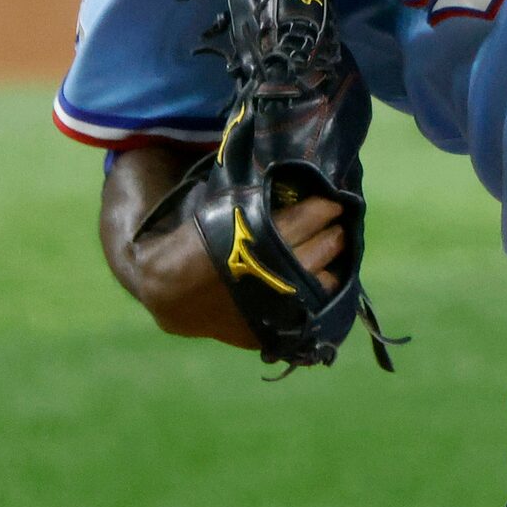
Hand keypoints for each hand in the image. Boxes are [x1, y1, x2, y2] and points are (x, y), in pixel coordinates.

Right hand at [101, 152, 344, 350]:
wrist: (168, 292)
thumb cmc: (197, 242)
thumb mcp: (220, 212)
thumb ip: (255, 201)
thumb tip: (292, 176)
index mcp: (251, 239)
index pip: (302, 220)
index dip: (322, 209)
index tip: (334, 202)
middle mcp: (264, 275)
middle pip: (316, 251)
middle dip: (332, 236)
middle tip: (338, 224)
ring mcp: (267, 307)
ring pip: (317, 284)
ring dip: (330, 264)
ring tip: (335, 248)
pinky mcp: (268, 330)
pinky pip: (306, 313)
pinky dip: (317, 294)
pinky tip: (323, 278)